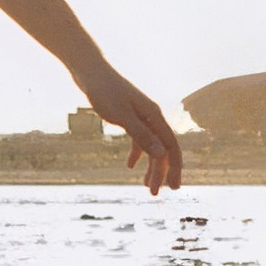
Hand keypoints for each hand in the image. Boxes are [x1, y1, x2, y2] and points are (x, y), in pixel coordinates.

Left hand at [81, 69, 182, 196]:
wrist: (90, 72)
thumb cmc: (104, 91)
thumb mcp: (122, 116)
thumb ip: (141, 135)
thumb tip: (162, 155)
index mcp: (155, 116)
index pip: (171, 147)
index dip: (174, 168)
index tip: (175, 188)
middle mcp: (152, 117)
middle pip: (161, 149)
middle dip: (160, 173)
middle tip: (154, 194)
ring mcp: (141, 117)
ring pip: (151, 146)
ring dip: (149, 166)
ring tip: (145, 186)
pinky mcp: (129, 117)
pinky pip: (138, 139)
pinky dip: (136, 154)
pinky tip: (129, 166)